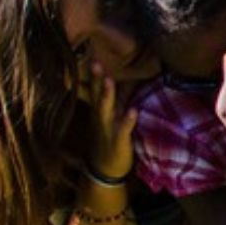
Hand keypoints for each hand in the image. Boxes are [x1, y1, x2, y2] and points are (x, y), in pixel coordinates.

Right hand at [84, 61, 137, 180]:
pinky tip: (133, 111)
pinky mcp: (118, 140)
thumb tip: (115, 82)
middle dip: (97, 79)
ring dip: (107, 95)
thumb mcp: (107, 119)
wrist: (104, 170)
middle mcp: (101, 117)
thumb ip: (111, 101)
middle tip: (95, 61)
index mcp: (99, 111)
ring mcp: (108, 128)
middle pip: (97, 95)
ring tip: (109, 80)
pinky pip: (123, 129)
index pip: (95, 88)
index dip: (95, 74)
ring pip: (106, 109)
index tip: (93, 54)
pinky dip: (127, 120)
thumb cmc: (107, 140)